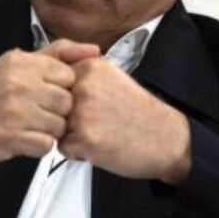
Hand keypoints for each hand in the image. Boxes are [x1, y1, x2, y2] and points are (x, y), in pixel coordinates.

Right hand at [0, 40, 99, 164]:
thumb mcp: (24, 61)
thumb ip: (61, 53)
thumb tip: (95, 50)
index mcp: (23, 62)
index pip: (68, 76)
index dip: (63, 87)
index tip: (50, 92)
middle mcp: (18, 84)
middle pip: (66, 102)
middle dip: (59, 111)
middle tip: (43, 112)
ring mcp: (12, 112)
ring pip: (59, 126)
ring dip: (50, 130)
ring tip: (34, 125)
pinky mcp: (8, 137)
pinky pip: (46, 145)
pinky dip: (40, 145)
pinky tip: (27, 137)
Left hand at [59, 58, 191, 184]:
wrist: (165, 138)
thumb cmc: (138, 110)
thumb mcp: (111, 76)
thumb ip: (83, 73)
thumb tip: (52, 76)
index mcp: (90, 66)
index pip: (55, 81)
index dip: (69, 97)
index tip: (92, 102)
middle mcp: (84, 85)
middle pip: (53, 104)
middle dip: (68, 116)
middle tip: (98, 120)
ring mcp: (83, 111)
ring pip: (56, 125)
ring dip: (72, 133)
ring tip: (99, 132)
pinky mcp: (84, 137)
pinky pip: (63, 147)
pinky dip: (77, 151)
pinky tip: (100, 145)